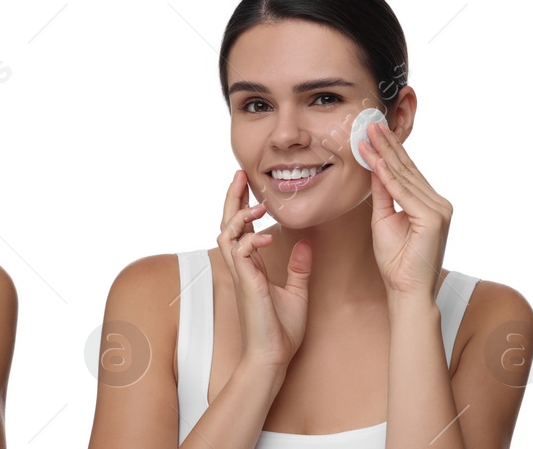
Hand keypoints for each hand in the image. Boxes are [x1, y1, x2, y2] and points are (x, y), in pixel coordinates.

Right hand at [216, 170, 312, 370]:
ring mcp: (241, 275)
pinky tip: (263, 235)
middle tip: (239, 175)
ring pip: (226, 234)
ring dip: (239, 216)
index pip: (242, 228)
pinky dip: (249, 240)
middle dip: (232, 198)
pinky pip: (239, 254)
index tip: (247, 184)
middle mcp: (242, 268)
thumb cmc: (280, 331)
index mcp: (251, 267)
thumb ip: (298, 268)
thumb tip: (305, 245)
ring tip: (256, 205)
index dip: (242, 204)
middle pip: (227, 224)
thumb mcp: (296, 293)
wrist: (273, 357)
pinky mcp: (246, 284)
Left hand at [356, 120, 450, 302]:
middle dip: (388, 145)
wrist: (407, 290)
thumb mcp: (384, 220)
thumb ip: (383, 194)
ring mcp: (439, 210)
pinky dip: (388, 177)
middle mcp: (439, 203)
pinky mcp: (433, 218)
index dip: (389, 151)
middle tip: (371, 123)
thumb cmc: (396, 262)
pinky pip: (405, 193)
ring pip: (405, 177)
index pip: (407, 172)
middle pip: (408, 169)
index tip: (374, 132)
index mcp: (430, 203)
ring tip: (369, 135)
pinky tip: (376, 161)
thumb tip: (375, 166)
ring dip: (385, 155)